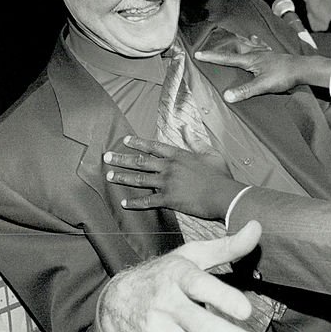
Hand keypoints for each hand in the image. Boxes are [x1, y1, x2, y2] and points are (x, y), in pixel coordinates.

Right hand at [99, 220, 273, 331]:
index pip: (199, 286)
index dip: (223, 298)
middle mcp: (165, 302)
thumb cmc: (166, 274)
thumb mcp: (193, 255)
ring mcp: (157, 329)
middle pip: (203, 328)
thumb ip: (227, 246)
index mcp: (177, 274)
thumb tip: (257, 226)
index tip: (247, 311)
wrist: (119, 301)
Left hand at [104, 135, 245, 218]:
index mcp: (178, 155)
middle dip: (122, 158)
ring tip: (110, 176)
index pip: (154, 146)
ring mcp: (166, 183)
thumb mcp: (210, 152)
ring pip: (139, 179)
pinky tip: (124, 203)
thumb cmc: (220, 175)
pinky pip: (147, 201)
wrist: (223, 195)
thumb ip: (195, 140)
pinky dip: (135, 203)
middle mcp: (168, 167)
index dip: (138, 142)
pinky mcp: (168, 199)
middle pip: (140, 161)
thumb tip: (186, 128)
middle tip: (107, 157)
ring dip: (123, 177)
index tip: (126, 140)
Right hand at [193, 47, 330, 102]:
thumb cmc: (283, 76)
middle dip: (221, 46)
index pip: (226, 58)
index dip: (211, 57)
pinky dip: (254, 42)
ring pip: (247, 44)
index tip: (198, 54)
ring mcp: (264, 52)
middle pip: (235, 47)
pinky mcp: (272, 54)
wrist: (302, 68)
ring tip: (230, 36)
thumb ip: (245, 91)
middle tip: (210, 44)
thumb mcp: (263, 86)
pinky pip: (260, 45)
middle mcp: (255, 53)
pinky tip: (255, 39)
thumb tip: (226, 96)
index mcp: (250, 59)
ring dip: (237, 41)